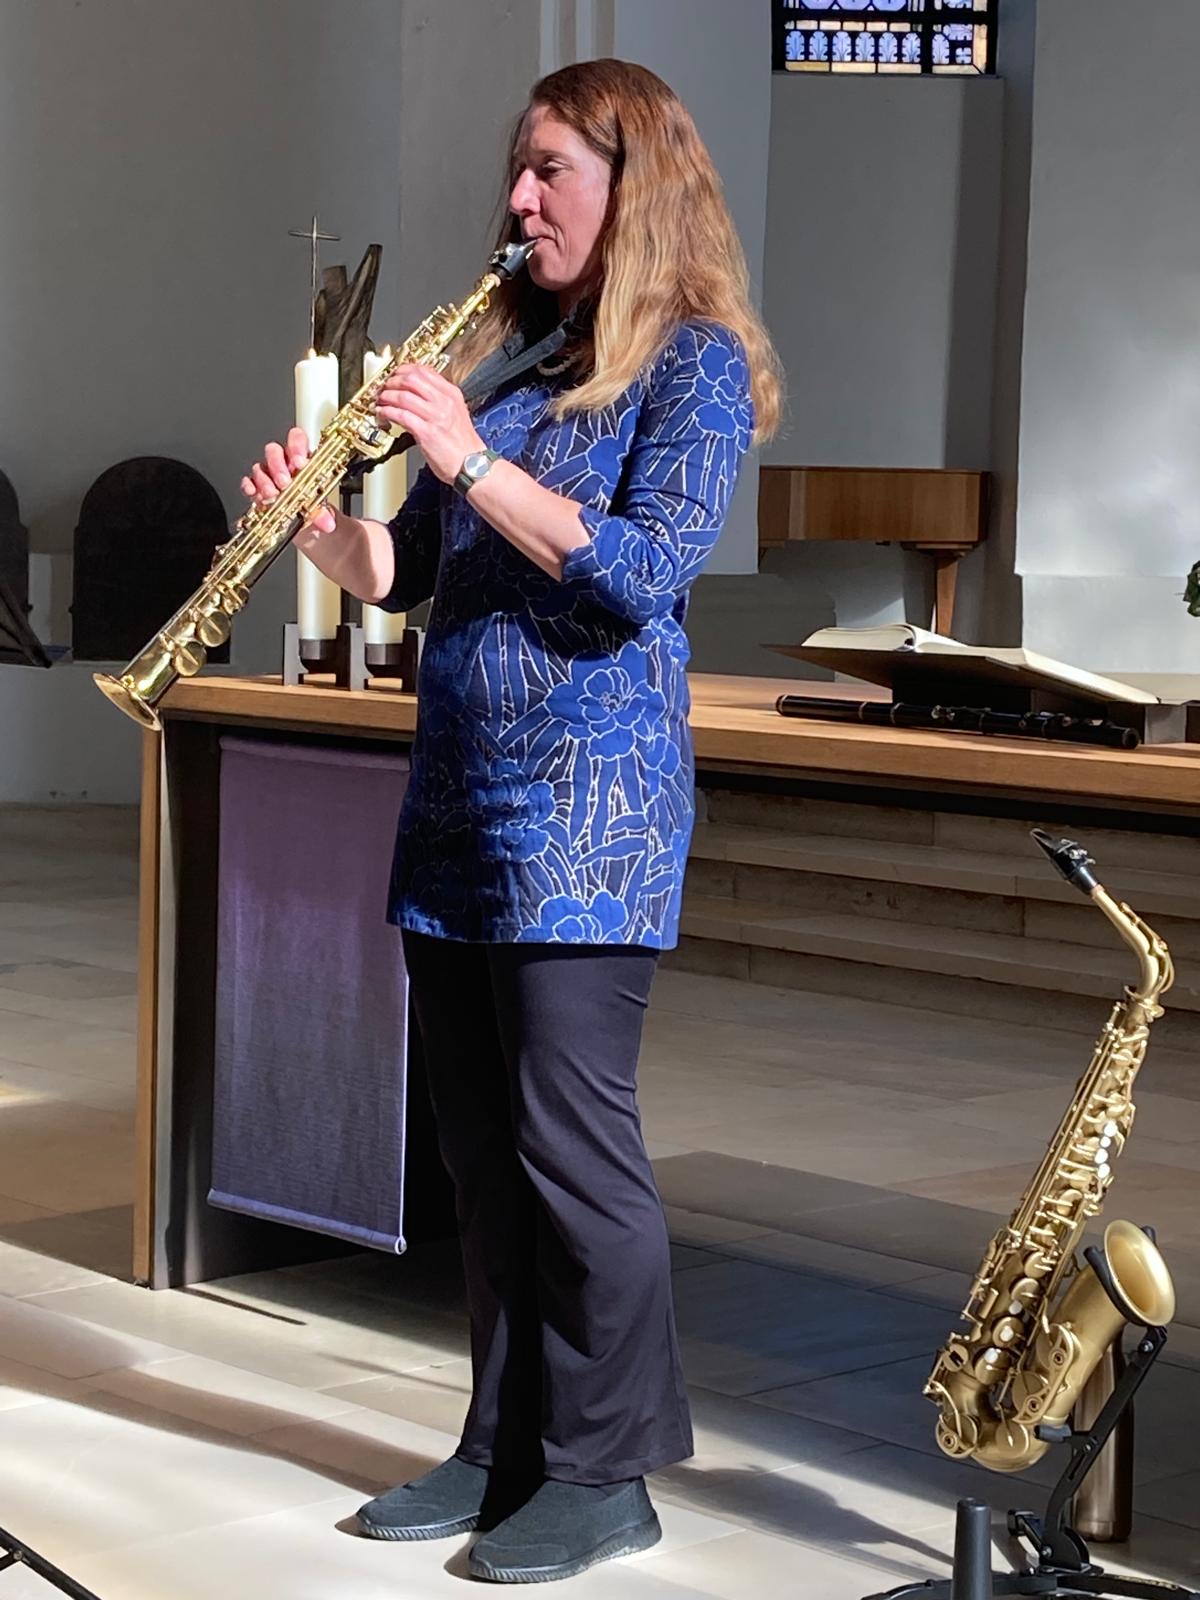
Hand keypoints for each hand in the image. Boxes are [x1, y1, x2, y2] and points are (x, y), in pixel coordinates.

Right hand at [240, 427, 335, 534]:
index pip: (297, 439)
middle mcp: (283, 463)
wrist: (301, 524)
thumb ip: (323, 513)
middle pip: (274, 450)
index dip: (297, 446)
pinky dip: (249, 487)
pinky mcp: (256, 488)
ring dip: (265, 480)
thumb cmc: (310, 506)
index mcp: (301, 460)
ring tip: (273, 494)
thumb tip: (327, 522)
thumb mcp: (319, 509)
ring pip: (260, 467)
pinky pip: (248, 482)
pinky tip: (254, 494)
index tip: (300, 463)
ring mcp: (268, 474)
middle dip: (278, 465)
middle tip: (284, 483)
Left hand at [375, 364, 483, 484]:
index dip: (403, 370)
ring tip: (380, 402)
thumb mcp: (456, 413)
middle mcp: (444, 401)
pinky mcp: (426, 432)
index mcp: (451, 394)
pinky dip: (387, 412)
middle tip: (383, 388)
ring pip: (403, 396)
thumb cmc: (463, 445)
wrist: (472, 465)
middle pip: (411, 379)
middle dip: (392, 381)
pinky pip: (401, 415)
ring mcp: (435, 416)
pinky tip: (382, 415)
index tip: (394, 375)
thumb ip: (438, 400)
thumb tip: (415, 393)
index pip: (423, 371)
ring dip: (386, 397)